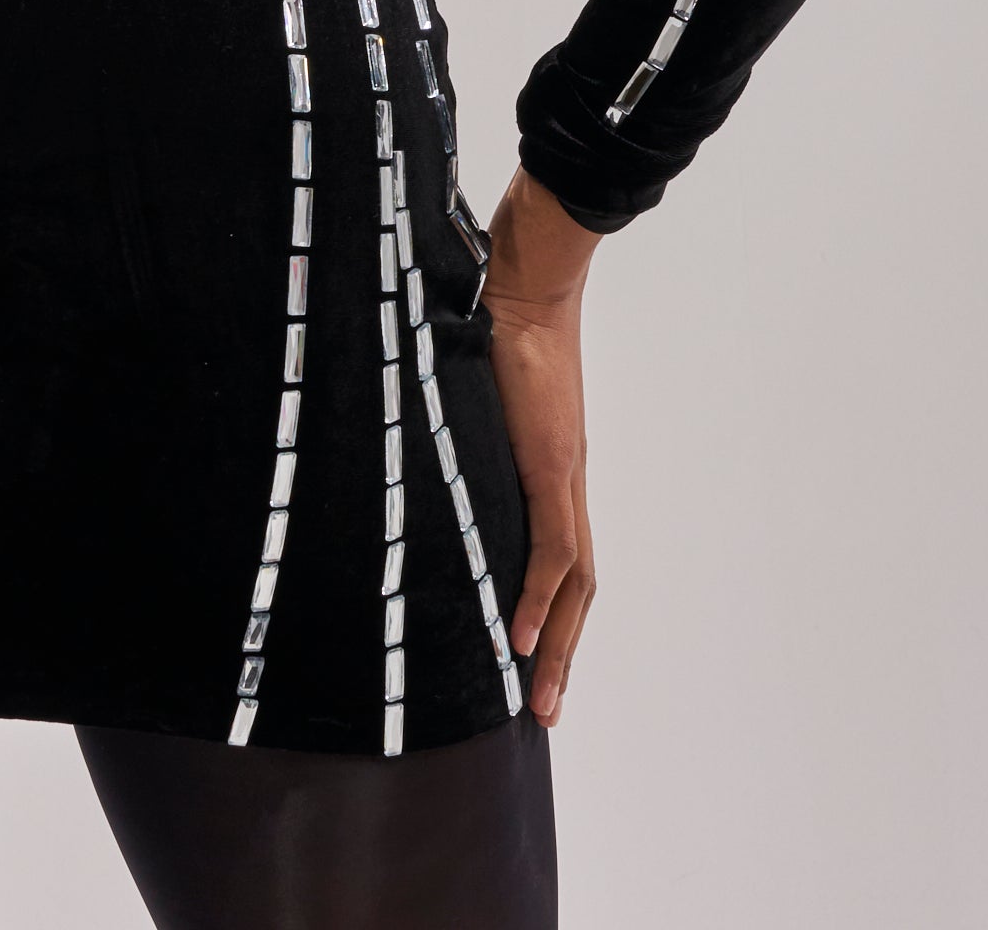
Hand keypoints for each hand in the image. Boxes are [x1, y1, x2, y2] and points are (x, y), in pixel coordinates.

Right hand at [482, 165, 600, 727]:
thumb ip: (459, 417)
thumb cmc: (497, 317)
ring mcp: (563, 473)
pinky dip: (538, 599)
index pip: (560, 555)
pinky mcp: (553, 463)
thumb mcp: (474, 388)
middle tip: (543, 707)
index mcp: (548, 464)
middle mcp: (565, 479)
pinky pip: (552, 550)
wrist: (527, 278)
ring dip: (557, 643)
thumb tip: (411, 422)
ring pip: (573, 582)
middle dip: (560, 650)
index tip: (528, 656)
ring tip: (538, 696)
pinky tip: (519, 637)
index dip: (549, 609)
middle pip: (576, 586)